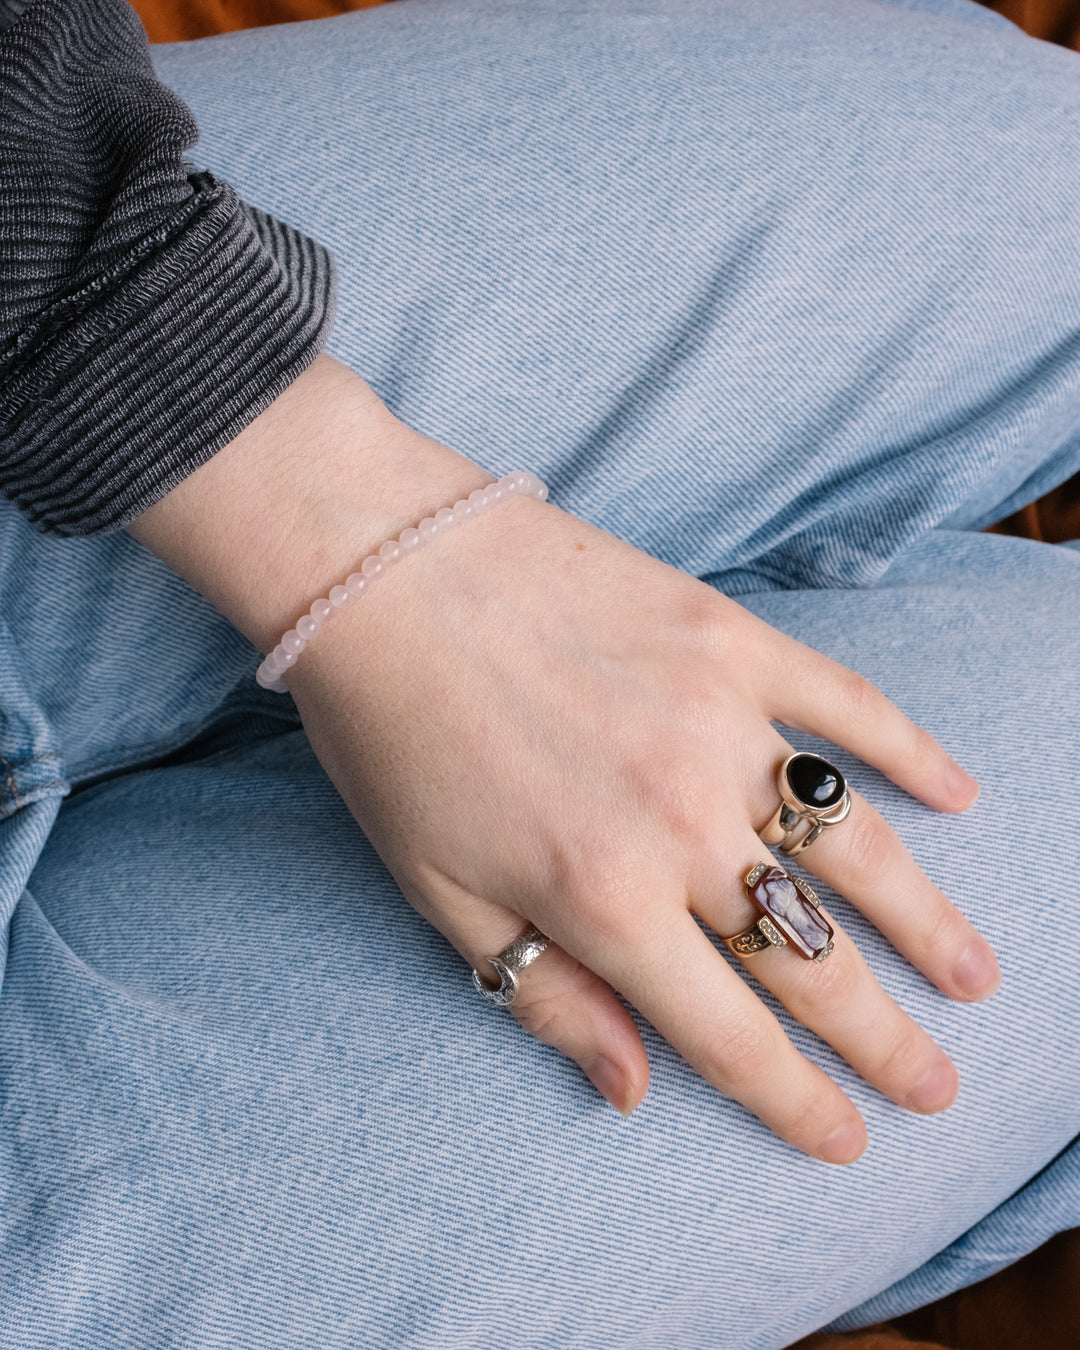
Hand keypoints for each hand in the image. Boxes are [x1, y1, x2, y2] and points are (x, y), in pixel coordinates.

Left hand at [287, 483, 996, 1162]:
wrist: (382, 565)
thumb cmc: (392, 736)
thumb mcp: (438, 891)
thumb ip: (545, 992)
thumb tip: (631, 1089)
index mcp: (601, 897)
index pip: (728, 1033)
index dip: (795, 1102)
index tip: (846, 1141)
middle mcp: (679, 821)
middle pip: (809, 957)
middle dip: (882, 1040)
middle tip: (937, 1087)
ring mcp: (719, 722)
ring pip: (853, 846)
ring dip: (924, 922)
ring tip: (974, 976)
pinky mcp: (732, 639)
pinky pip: (846, 705)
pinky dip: (910, 752)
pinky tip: (959, 794)